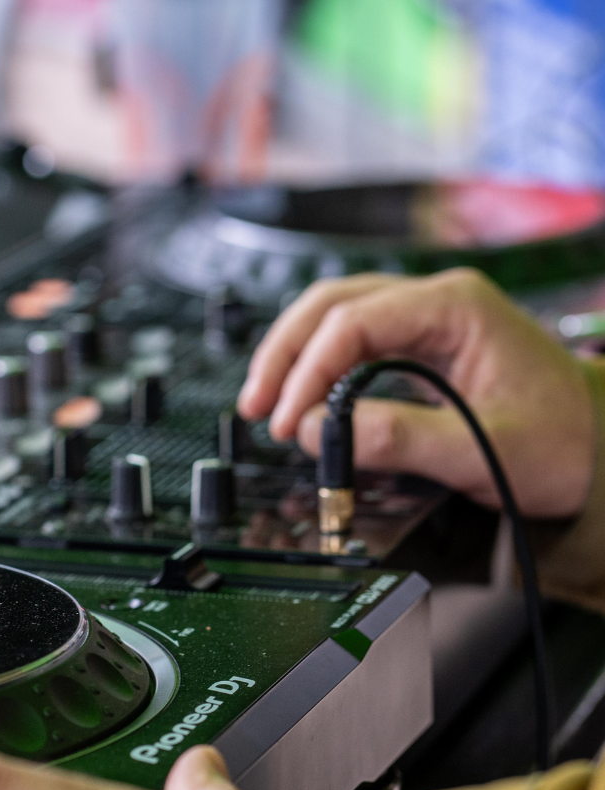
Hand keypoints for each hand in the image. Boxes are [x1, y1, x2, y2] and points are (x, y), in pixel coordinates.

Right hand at [237, 269, 594, 517]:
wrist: (599, 447)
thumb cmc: (562, 441)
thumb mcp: (484, 449)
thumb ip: (399, 440)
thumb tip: (319, 431)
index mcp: (456, 307)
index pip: (354, 322)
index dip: (310, 371)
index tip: (289, 420)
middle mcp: (435, 303)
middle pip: (331, 306)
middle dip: (285, 356)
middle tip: (257, 407)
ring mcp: (424, 321)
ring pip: (333, 319)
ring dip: (293, 359)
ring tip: (265, 405)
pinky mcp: (417, 347)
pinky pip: (350, 344)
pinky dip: (316, 371)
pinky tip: (301, 401)